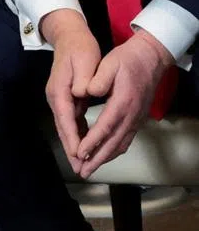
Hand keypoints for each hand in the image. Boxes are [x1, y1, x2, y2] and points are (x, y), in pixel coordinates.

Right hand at [41, 8, 100, 172]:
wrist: (69, 37)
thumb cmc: (79, 47)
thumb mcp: (84, 59)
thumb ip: (82, 78)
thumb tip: (82, 93)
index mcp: (60, 90)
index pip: (66, 118)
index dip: (72, 137)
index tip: (79, 154)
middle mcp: (56, 97)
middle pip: (63, 127)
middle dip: (71, 148)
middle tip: (81, 168)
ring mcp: (59, 98)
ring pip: (67, 126)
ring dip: (74, 144)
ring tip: (83, 163)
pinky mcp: (66, 98)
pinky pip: (71, 120)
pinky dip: (77, 134)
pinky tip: (84, 145)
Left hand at [73, 30, 173, 178]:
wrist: (151, 58)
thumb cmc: (127, 60)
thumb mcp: (109, 64)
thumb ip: (98, 79)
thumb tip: (86, 92)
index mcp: (122, 102)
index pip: (105, 126)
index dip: (92, 142)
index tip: (79, 153)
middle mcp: (132, 115)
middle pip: (114, 143)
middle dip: (97, 159)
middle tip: (82, 172)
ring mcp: (136, 118)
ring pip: (121, 144)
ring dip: (105, 159)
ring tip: (89, 170)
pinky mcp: (137, 119)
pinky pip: (125, 140)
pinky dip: (113, 151)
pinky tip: (103, 156)